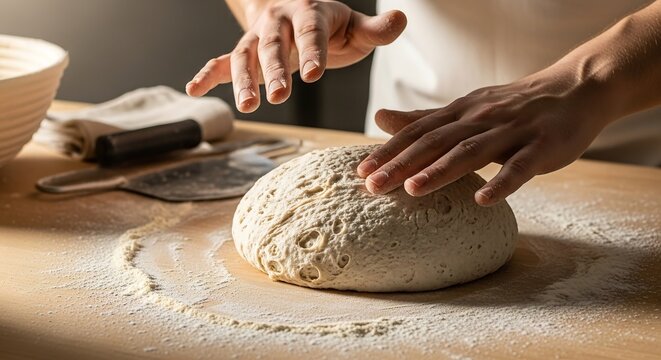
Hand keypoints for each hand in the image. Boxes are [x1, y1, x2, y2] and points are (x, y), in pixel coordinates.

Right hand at [186, 0, 405, 112]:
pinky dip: (209, 74)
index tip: (315, 75)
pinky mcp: (244, 52)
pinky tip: (194, 89)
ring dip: (244, 80)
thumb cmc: (333, 26)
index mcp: (310, 13)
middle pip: (274, 45)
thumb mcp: (356, 26)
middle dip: (276, 70)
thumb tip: (401, 19)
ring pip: (246, 55)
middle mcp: (278, 22)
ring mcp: (258, 37)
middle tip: (279, 97)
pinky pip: (222, 62)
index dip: (313, 51)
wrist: (297, 9)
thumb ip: (376, 29)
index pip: (311, 31)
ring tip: (248, 106)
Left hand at [357, 66, 615, 205]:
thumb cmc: (514, 106)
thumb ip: (424, 118)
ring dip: (441, 171)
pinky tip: (483, 200)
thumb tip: (380, 117)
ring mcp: (512, 131)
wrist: (576, 88)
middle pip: (435, 142)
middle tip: (372, 186)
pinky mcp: (542, 146)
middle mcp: (480, 119)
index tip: (360, 172)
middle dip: (402, 164)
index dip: (388, 151)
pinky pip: (521, 166)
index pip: (417, 132)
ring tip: (413, 189)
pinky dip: (502, 182)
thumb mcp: (466, 109)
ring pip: (471, 151)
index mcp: (460, 113)